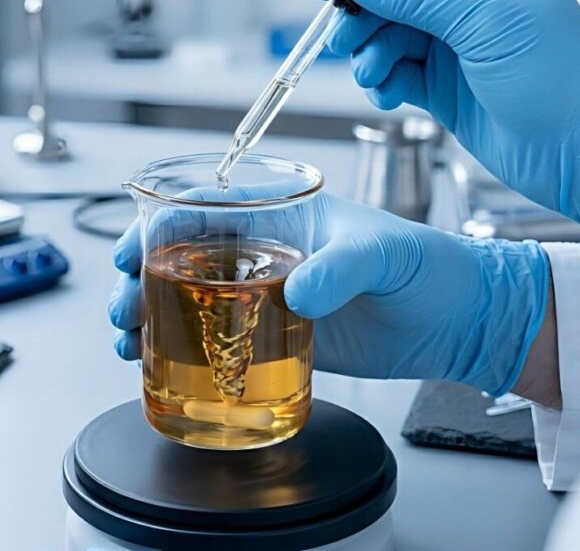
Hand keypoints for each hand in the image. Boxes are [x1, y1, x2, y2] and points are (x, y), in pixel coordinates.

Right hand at [109, 193, 549, 396]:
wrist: (458, 320)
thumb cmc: (427, 267)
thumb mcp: (384, 252)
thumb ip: (342, 265)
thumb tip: (298, 292)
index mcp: (280, 217)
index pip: (201, 210)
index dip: (153, 228)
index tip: (127, 254)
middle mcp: (264, 254)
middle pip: (179, 261)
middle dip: (136, 281)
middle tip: (122, 310)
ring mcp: (267, 297)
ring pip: (188, 303)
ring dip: (149, 319)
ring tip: (128, 343)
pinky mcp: (278, 337)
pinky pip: (219, 343)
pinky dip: (184, 355)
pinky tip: (161, 368)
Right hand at [315, 0, 579, 251]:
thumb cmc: (560, 78)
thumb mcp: (483, 22)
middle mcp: (467, 11)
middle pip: (392, 3)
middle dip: (362, 18)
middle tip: (342, 37)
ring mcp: (455, 51)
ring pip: (388, 40)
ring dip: (369, 56)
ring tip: (372, 74)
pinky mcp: (445, 91)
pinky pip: (396, 77)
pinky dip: (382, 84)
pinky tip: (385, 94)